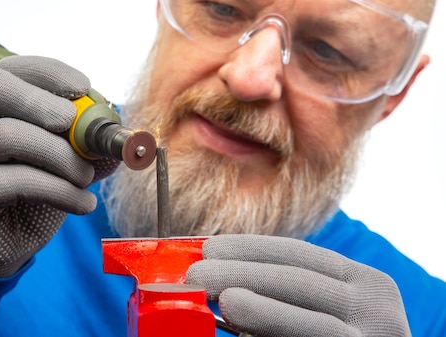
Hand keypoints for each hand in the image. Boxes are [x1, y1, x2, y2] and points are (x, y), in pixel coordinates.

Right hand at [0, 55, 117, 276]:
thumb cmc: (19, 197)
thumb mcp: (51, 163)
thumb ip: (78, 144)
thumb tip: (114, 136)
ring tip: (86, 177)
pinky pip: (20, 181)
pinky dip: (63, 191)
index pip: (4, 68)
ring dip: (63, 155)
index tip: (85, 86)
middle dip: (39, 98)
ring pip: (10, 135)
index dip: (46, 72)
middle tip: (72, 122)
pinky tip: (83, 203)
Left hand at [187, 234, 409, 336]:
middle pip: (301, 281)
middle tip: (197, 274)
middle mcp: (377, 306)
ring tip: (222, 299)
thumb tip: (217, 281)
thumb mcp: (323, 308)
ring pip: (313, 321)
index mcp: (362, 282)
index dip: (250, 248)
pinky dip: (276, 336)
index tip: (208, 247)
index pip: (300, 254)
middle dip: (243, 272)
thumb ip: (282, 294)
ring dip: (261, 308)